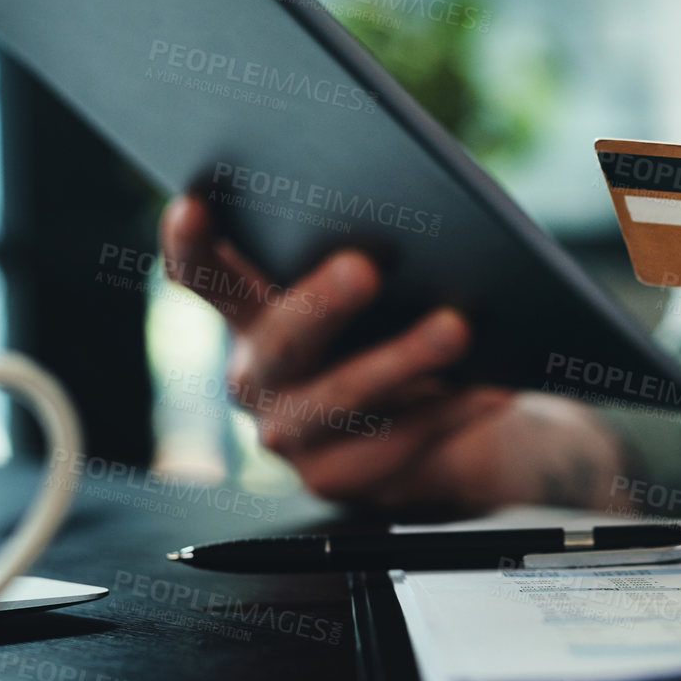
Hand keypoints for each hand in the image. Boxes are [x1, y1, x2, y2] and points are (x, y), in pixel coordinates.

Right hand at [158, 195, 519, 507]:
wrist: (440, 414)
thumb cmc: (400, 319)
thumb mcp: (375, 283)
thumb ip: (363, 249)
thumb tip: (409, 203)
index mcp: (251, 312)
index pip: (203, 276)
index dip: (191, 245)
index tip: (193, 204)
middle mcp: (256, 374)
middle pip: (278, 340)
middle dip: (319, 303)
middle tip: (364, 268)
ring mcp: (287, 432)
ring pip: (339, 399)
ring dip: (399, 361)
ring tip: (455, 329)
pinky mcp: (331, 477)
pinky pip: (393, 444)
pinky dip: (448, 412)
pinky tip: (489, 386)